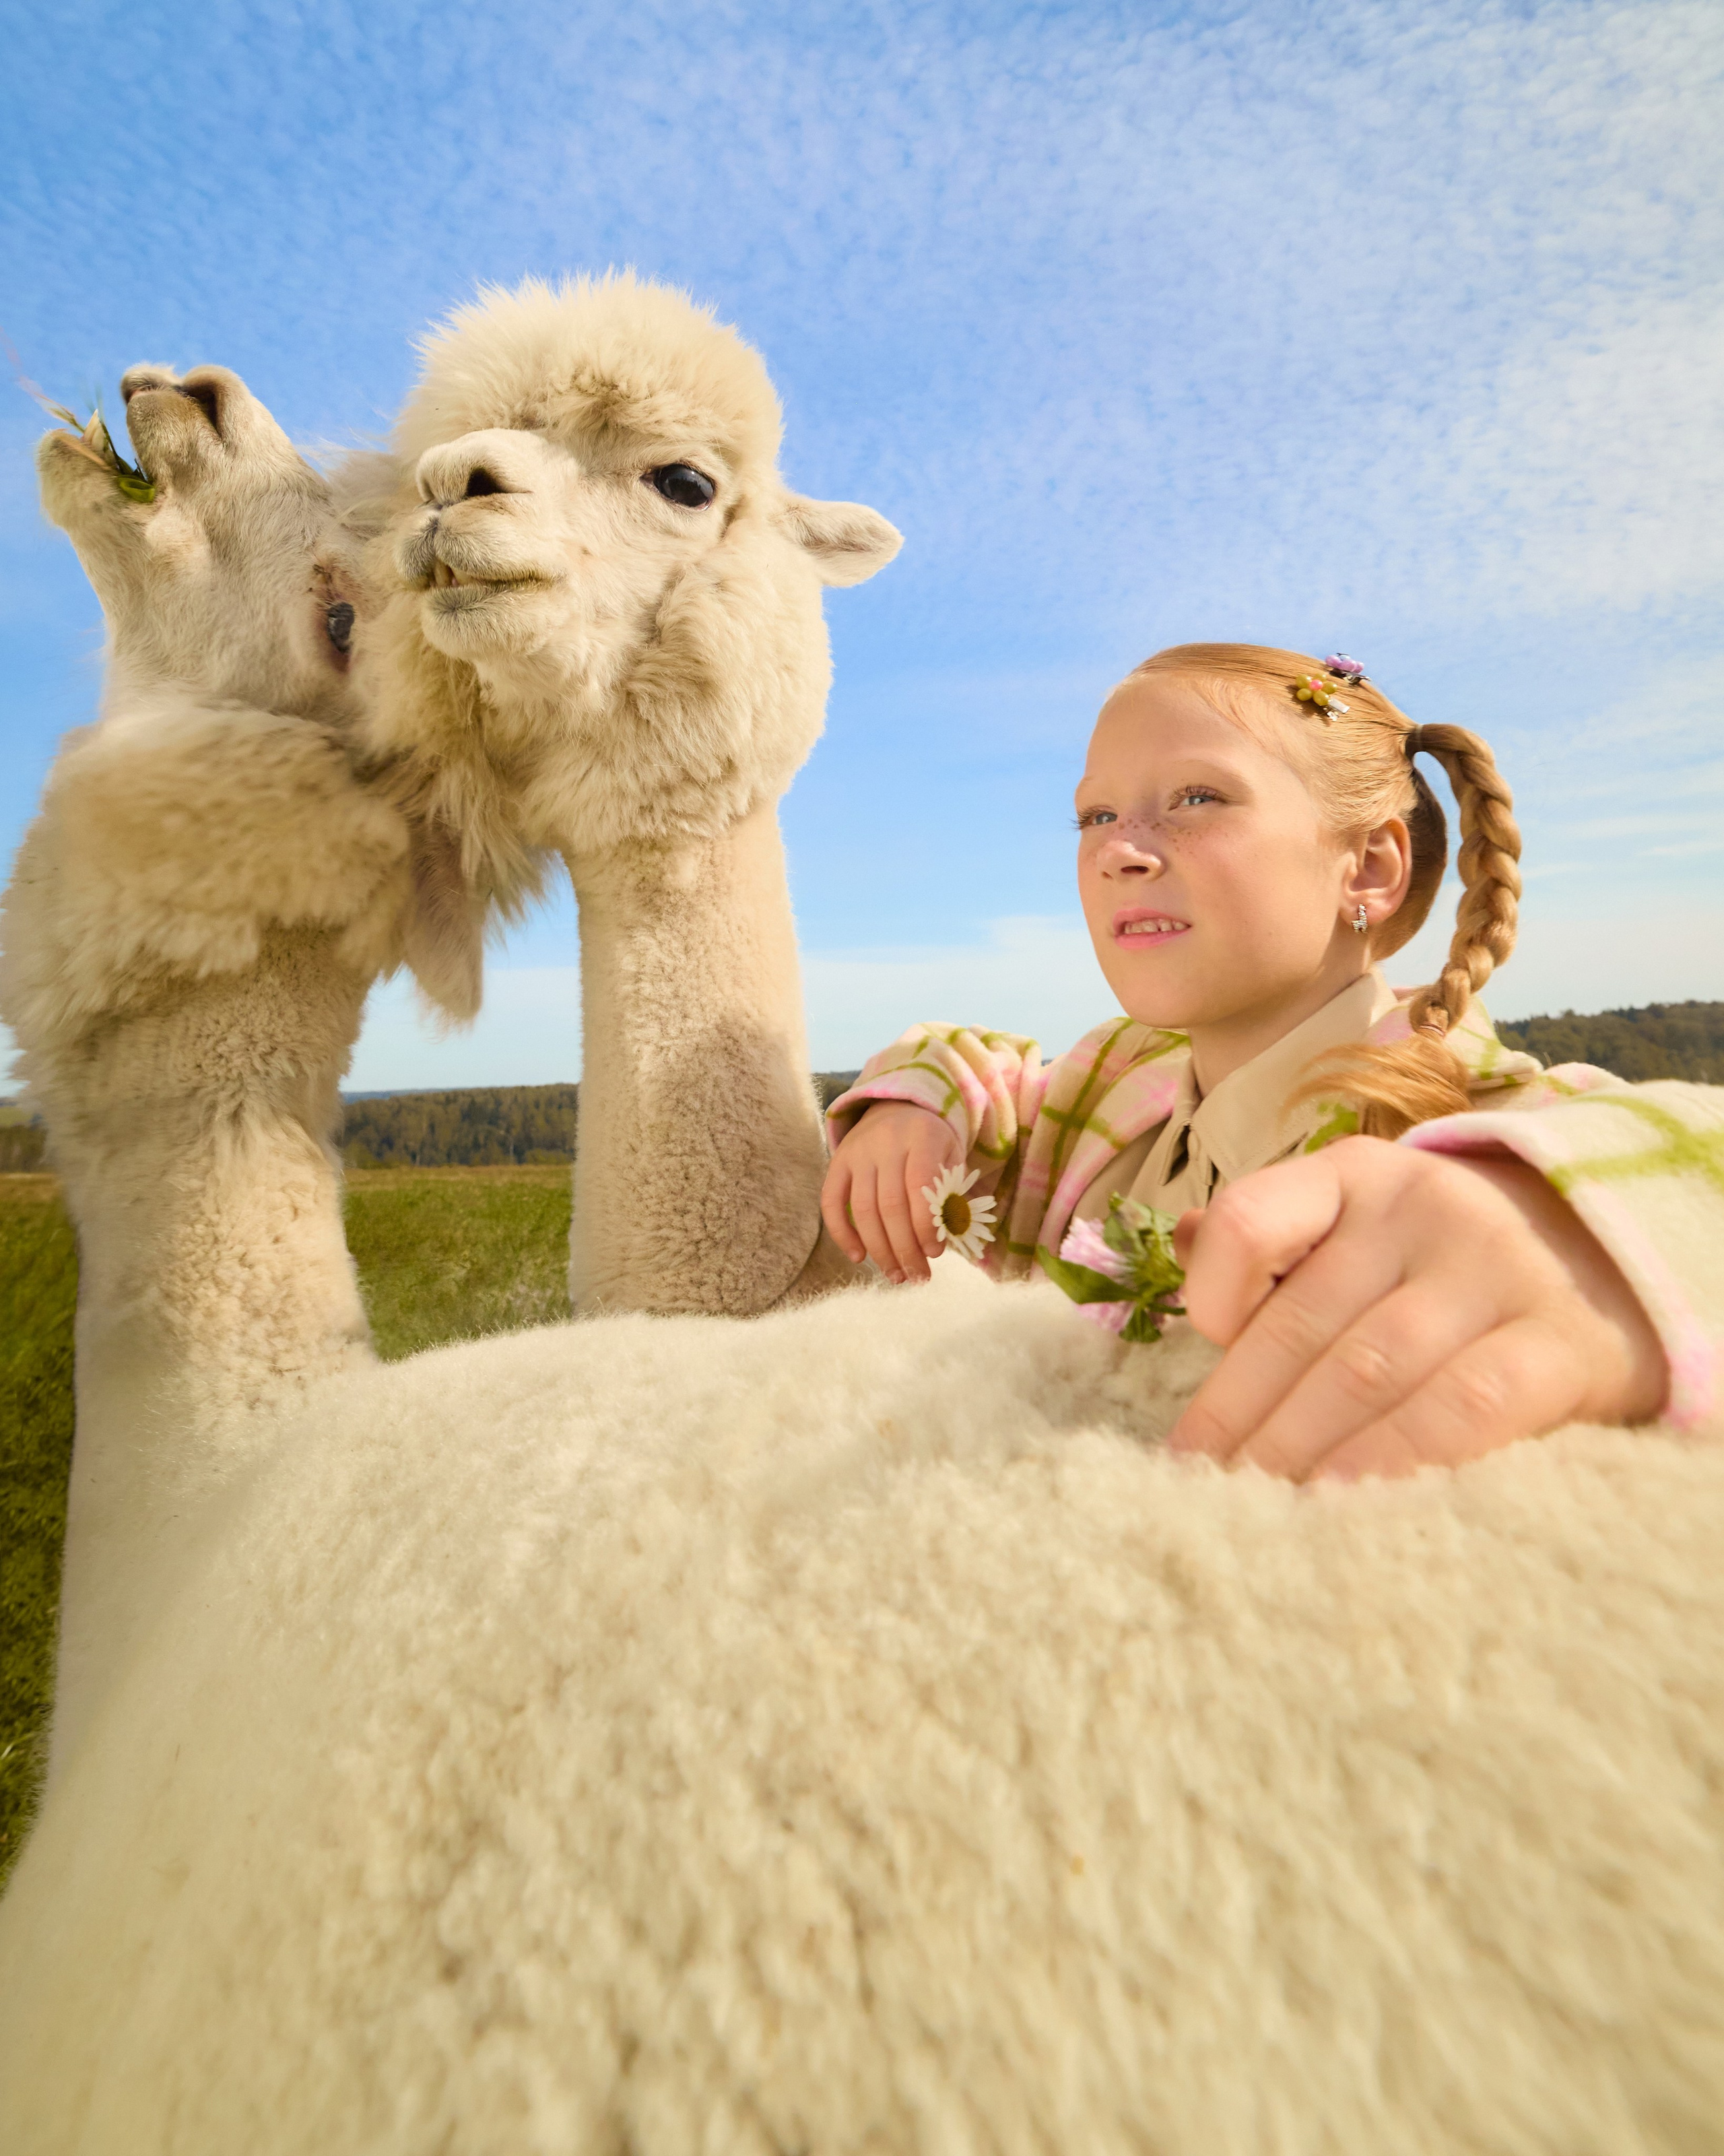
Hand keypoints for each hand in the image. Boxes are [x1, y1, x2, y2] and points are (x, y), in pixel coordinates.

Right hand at [821, 1102, 962, 1282]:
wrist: (897, 1107)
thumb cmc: (931, 1142)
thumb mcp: (951, 1157)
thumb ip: (950, 1194)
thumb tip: (940, 1242)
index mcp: (920, 1137)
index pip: (920, 1187)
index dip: (926, 1226)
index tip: (935, 1253)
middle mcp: (885, 1142)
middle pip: (890, 1205)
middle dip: (905, 1248)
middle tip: (917, 1276)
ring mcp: (857, 1152)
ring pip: (864, 1209)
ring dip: (879, 1249)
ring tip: (895, 1275)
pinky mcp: (837, 1162)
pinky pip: (832, 1202)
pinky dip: (842, 1233)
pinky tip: (858, 1257)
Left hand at [1167, 1135, 1666, 1479]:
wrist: (1604, 1270)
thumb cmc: (1440, 1267)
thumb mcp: (1358, 1231)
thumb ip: (1274, 1243)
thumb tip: (1181, 1241)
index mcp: (1354, 1177)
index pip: (1252, 1219)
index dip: (1211, 1294)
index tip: (1202, 1356)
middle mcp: (1421, 1207)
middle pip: (1303, 1322)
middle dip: (1241, 1417)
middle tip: (1199, 1486)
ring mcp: (1494, 1269)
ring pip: (1369, 1371)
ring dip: (1301, 1450)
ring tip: (1255, 1510)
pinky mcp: (1558, 1342)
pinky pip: (1462, 1408)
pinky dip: (1394, 1459)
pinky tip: (1346, 1502)